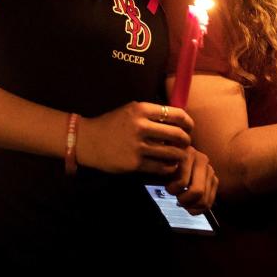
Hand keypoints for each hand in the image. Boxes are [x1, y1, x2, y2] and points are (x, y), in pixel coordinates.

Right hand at [76, 102, 192, 173]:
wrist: (87, 141)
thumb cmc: (111, 124)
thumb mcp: (130, 110)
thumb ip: (151, 113)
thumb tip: (178, 118)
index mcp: (141, 110)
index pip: (176, 114)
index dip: (188, 122)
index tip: (189, 127)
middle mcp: (141, 126)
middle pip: (178, 134)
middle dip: (186, 140)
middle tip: (186, 143)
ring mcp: (138, 146)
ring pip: (172, 153)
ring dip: (180, 155)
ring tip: (179, 156)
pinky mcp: (135, 163)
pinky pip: (161, 167)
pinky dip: (169, 167)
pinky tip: (168, 165)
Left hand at [165, 146, 217, 214]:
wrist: (175, 158)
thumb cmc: (166, 164)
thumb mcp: (162, 164)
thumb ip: (164, 172)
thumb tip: (168, 186)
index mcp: (188, 153)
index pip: (182, 182)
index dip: (173, 189)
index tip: (168, 188)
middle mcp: (202, 159)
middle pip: (197, 191)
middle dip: (185, 200)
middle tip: (177, 198)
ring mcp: (210, 170)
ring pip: (204, 200)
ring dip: (191, 205)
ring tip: (183, 201)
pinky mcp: (215, 180)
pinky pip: (209, 202)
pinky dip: (199, 209)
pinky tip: (190, 206)